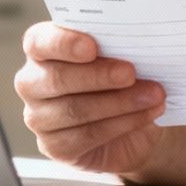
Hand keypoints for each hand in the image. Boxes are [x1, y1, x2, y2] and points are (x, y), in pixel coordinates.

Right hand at [14, 22, 166, 174]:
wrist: (134, 122)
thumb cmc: (121, 77)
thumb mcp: (120, 54)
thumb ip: (116, 44)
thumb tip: (137, 39)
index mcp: (41, 49)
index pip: (39, 42)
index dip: (63, 43)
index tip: (92, 47)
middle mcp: (33, 83)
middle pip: (57, 78)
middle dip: (99, 76)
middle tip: (131, 73)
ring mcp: (39, 118)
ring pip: (74, 110)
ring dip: (119, 102)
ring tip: (153, 95)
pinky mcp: (55, 146)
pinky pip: (86, 136)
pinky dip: (122, 123)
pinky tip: (146, 114)